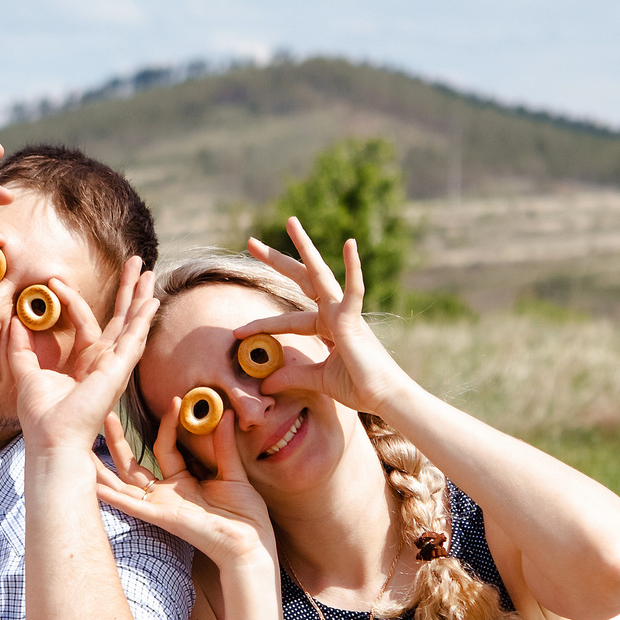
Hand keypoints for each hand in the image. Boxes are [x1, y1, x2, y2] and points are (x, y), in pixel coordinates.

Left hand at [14, 259, 156, 458]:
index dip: (74, 299)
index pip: (86, 322)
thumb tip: (15, 320)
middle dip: (127, 291)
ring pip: (131, 324)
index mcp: (85, 364)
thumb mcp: (27, 374)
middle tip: (135, 262)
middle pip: (120, 319)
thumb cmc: (42, 418)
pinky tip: (152, 301)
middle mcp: (104, 363)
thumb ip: (22, 348)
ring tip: (147, 270)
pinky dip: (143, 320)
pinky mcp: (118, 370)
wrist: (52, 440)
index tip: (54, 281)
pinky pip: (133, 340)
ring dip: (139, 297)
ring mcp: (114, 366)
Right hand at [93, 405, 275, 571]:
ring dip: (102, 465)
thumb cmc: (245, 516)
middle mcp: (165, 494)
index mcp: (181, 482)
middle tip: (104, 414)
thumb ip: (223, 446)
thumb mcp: (233, 473)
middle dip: (117, 440)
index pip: (164, 446)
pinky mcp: (160, 516)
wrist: (249, 543)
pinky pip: (130, 504)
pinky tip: (91, 485)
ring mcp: (159, 505)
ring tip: (83, 444)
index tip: (174, 399)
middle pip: (131, 464)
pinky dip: (110, 495)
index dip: (167, 423)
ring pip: (122, 482)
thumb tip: (226, 414)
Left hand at [238, 218, 415, 417]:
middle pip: (301, 280)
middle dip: (276, 261)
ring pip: (320, 275)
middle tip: (251, 242)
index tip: (235, 331)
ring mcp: (344, 313)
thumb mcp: (316, 380)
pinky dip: (353, 268)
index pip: (287, 319)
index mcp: (326, 326)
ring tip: (290, 222)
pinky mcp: (354, 320)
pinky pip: (354, 290)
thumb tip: (265, 385)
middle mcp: (334, 313)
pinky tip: (349, 244)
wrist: (383, 397)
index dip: (261, 324)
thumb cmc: (358, 387)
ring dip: (305, 247)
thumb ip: (292, 376)